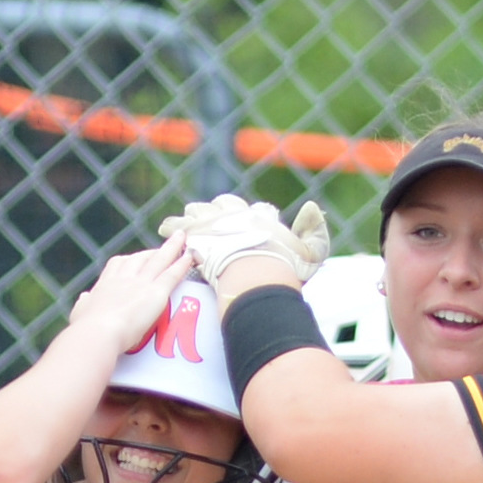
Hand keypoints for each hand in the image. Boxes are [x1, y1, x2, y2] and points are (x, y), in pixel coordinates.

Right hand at [67, 239, 194, 356]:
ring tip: (183, 237)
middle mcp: (124, 279)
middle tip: (166, 246)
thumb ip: (84, 304)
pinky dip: (182, 265)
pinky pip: (172, 275)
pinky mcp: (156, 293)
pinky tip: (191, 257)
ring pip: (159, 259)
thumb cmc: (87, 329)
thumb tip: (84, 298)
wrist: (97, 333)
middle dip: (153, 251)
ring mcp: (140, 283)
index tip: (135, 258)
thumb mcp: (80, 313)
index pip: (118, 265)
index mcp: (106, 285)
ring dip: (172, 247)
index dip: (129, 260)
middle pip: (140, 258)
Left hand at [160, 195, 330, 287]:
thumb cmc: (285, 269)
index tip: (249, 222)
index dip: (253, 216)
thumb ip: (316, 231)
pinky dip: (173, 228)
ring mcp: (215, 223)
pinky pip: (178, 226)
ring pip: (199, 211)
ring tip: (189, 226)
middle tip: (213, 223)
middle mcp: (238, 215)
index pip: (258, 210)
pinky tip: (167, 230)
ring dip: (195, 218)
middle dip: (219, 213)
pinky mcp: (195, 235)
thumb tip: (314, 209)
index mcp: (262, 217)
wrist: (258, 277)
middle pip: (224, 205)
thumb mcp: (312, 251)